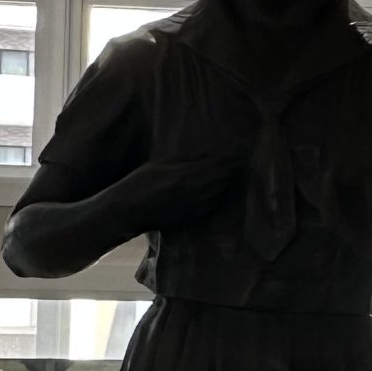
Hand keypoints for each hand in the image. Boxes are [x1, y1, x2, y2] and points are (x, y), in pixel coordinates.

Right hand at [120, 151, 246, 232]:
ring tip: (235, 174)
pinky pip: (213, 204)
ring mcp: (196, 206)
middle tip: (243, 162)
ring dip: (229, 183)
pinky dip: (220, 195)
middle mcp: (196, 190)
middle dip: (234, 170)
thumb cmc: (140, 182)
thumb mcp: (161, 163)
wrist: (128, 211)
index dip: (231, 158)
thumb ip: (186, 159)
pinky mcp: (193, 217)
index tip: (241, 152)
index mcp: (188, 174)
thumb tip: (208, 155)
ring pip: (221, 192)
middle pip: (223, 178)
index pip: (218, 164)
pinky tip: (221, 191)